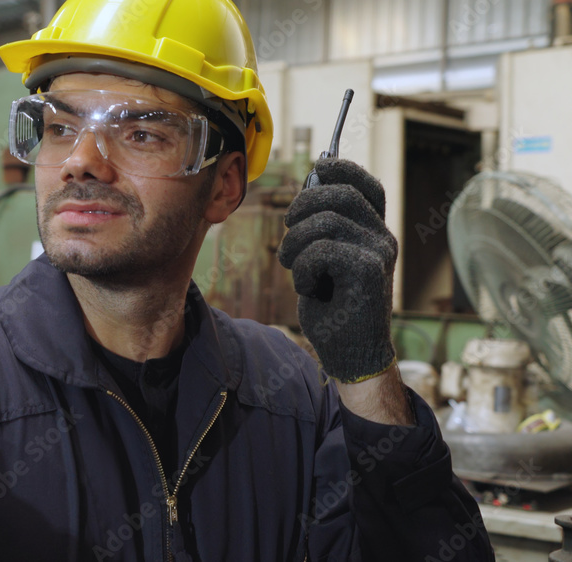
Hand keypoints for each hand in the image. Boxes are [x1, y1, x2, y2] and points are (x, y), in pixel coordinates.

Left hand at [278, 159, 397, 382]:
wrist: (351, 353)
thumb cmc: (333, 307)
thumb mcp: (324, 260)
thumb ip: (323, 226)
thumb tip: (311, 183)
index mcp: (374, 232)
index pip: (367, 185)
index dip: (343, 168)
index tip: (319, 166)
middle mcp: (383, 238)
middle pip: (340, 194)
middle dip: (301, 207)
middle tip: (288, 232)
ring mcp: (379, 253)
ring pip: (324, 222)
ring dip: (294, 244)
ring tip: (293, 267)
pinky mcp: (369, 271)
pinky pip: (321, 250)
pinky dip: (303, 269)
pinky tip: (308, 288)